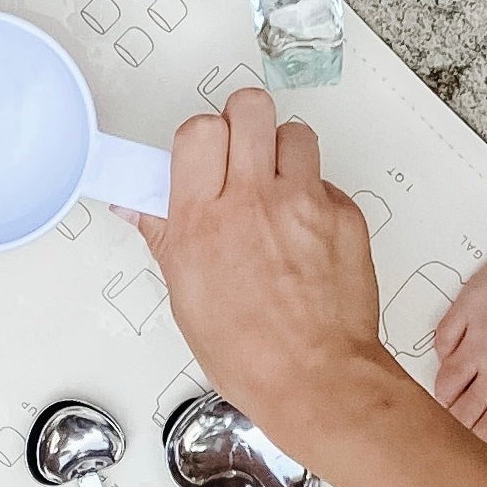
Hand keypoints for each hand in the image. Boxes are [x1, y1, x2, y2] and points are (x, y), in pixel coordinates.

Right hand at [126, 89, 394, 460]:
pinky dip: (315, 197)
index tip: (202, 156)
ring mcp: (306, 203)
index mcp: (203, 219)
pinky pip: (327, 181)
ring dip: (284, 152)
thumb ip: (167, 236)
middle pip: (250, 107)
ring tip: (279, 187)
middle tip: (242, 151)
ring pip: (296, 133)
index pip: (197, 130)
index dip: (202, 136)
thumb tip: (141, 206)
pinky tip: (305, 232)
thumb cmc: (251, 354)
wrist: (317, 379)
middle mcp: (255, 200)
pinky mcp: (345, 215)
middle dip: (244, 122)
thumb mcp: (186, 295)